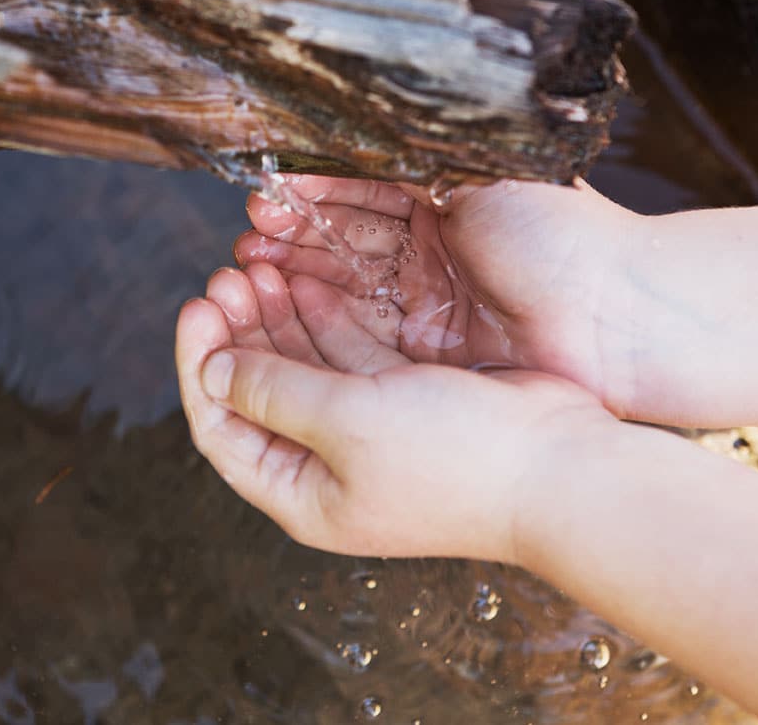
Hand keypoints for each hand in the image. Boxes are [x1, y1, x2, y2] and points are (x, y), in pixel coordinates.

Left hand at [174, 264, 617, 561]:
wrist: (560, 466)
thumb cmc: (455, 457)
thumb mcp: (346, 422)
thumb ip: (272, 391)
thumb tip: (212, 371)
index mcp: (301, 493)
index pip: (220, 429)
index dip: (199, 365)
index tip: (197, 305)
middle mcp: (329, 467)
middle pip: (258, 392)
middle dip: (239, 331)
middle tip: (228, 273)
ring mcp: (370, 434)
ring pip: (303, 366)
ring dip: (279, 318)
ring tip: (258, 265)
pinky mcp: (408, 400)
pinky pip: (350, 355)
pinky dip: (327, 319)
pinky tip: (309, 279)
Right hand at [233, 176, 645, 415]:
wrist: (623, 319)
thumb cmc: (567, 239)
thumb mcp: (485, 177)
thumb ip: (418, 162)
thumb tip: (353, 139)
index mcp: (450, 202)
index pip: (365, 191)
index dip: (314, 193)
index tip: (271, 194)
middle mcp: (435, 253)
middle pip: (345, 242)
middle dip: (294, 236)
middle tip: (249, 236)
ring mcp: (430, 305)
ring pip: (345, 287)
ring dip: (297, 277)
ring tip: (251, 268)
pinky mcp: (429, 354)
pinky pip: (360, 334)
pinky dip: (319, 318)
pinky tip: (285, 302)